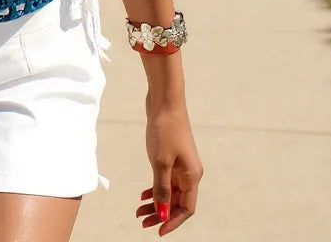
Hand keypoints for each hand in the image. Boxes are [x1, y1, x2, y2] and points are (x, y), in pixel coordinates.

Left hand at [136, 99, 202, 233]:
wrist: (165, 101)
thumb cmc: (165, 130)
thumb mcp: (160, 162)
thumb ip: (161, 189)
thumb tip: (162, 213)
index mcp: (192, 176)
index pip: (186, 209)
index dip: (172, 221)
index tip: (157, 230)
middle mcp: (189, 173)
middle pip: (176, 201)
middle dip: (160, 213)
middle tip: (141, 221)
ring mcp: (181, 164)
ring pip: (169, 191)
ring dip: (156, 202)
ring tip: (138, 211)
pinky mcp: (172, 155)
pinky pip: (165, 179)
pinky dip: (155, 187)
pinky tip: (143, 193)